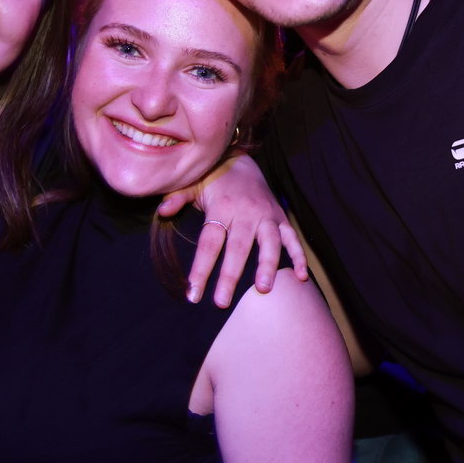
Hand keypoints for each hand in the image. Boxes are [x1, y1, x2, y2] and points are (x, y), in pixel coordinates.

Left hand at [159, 152, 307, 305]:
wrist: (240, 160)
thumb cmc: (210, 179)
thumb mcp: (190, 184)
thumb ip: (177, 198)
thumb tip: (162, 211)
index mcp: (221, 207)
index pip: (209, 242)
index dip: (201, 268)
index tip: (193, 294)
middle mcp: (246, 212)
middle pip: (238, 247)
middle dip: (230, 276)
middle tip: (222, 302)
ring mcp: (266, 215)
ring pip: (270, 243)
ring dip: (268, 266)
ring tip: (264, 289)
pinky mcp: (280, 218)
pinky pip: (293, 238)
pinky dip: (300, 256)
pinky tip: (301, 277)